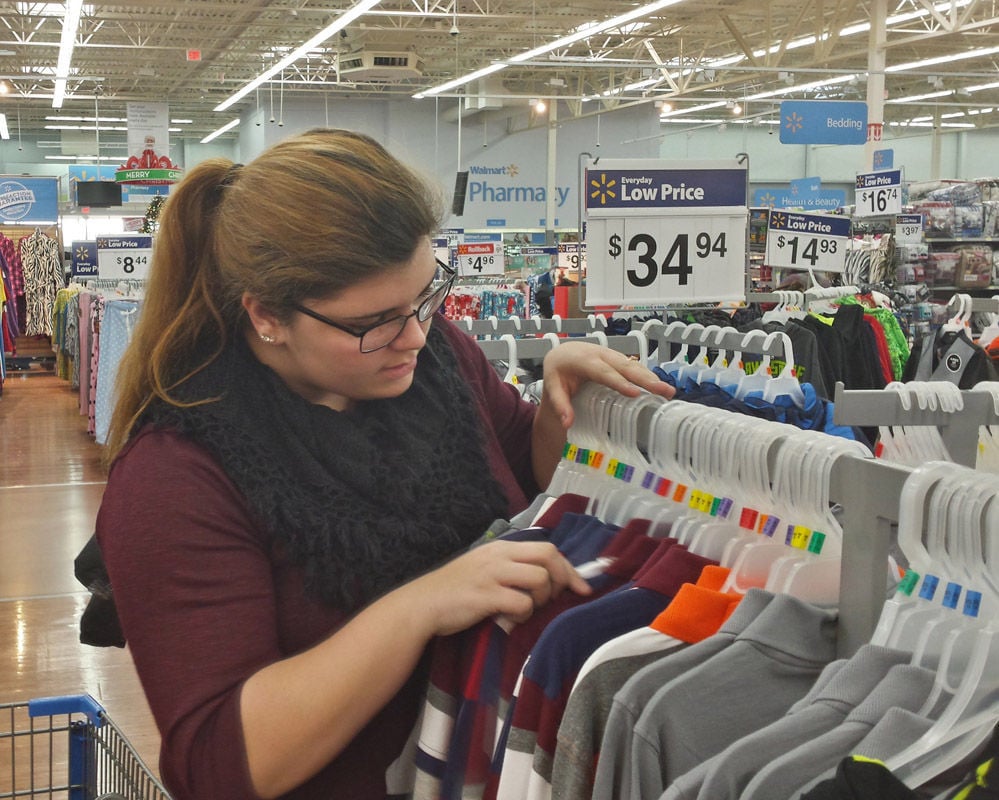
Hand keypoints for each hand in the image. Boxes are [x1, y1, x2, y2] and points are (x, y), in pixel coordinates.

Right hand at [408, 540, 591, 636]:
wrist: (422, 605)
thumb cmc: (455, 590)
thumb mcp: (484, 567)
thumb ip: (510, 567)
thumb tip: (546, 578)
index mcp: (501, 547)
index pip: (547, 547)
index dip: (568, 568)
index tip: (580, 587)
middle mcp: (499, 556)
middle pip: (549, 556)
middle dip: (562, 579)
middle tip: (553, 599)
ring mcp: (492, 574)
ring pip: (539, 579)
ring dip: (540, 599)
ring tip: (524, 610)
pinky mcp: (485, 596)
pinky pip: (521, 604)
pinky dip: (522, 616)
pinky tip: (509, 621)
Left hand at [541, 341, 674, 428]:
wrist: (562, 353)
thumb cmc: (558, 370)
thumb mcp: (553, 387)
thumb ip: (559, 405)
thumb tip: (567, 424)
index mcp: (584, 360)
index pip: (604, 372)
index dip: (620, 382)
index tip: (635, 393)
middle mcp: (602, 354)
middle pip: (626, 367)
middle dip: (646, 379)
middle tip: (664, 391)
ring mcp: (612, 355)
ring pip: (634, 365)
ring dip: (652, 377)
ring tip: (668, 391)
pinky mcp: (619, 359)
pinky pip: (635, 366)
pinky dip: (648, 376)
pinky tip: (659, 387)